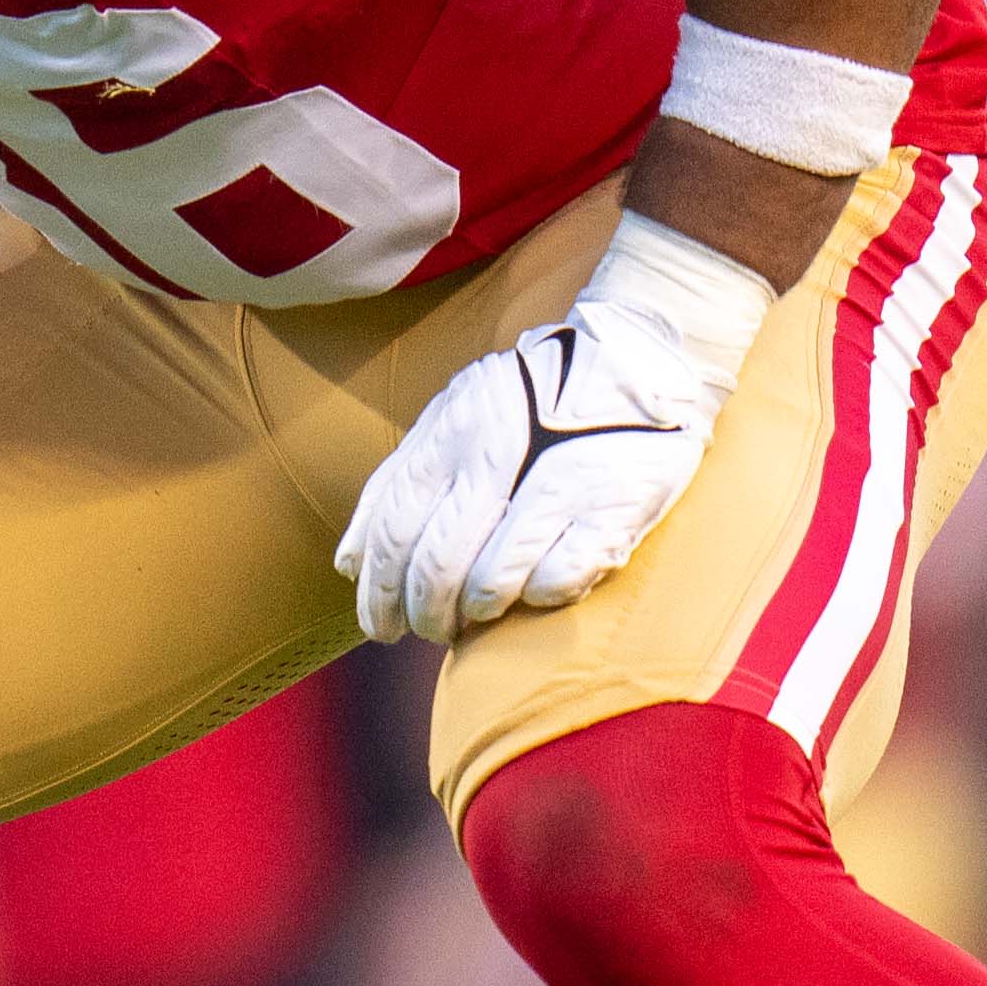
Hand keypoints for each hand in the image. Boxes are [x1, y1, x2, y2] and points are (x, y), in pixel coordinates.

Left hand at [338, 213, 770, 644]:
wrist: (636, 355)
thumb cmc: (531, 400)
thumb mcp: (452, 418)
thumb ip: (398, 483)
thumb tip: (350, 563)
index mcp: (452, 431)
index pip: (395, 528)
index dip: (379, 590)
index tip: (381, 626)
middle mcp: (498, 452)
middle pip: (436, 563)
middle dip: (424, 612)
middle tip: (429, 631)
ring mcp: (560, 480)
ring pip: (491, 579)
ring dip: (477, 611)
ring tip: (477, 616)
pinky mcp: (615, 505)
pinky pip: (558, 577)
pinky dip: (536, 597)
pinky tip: (532, 592)